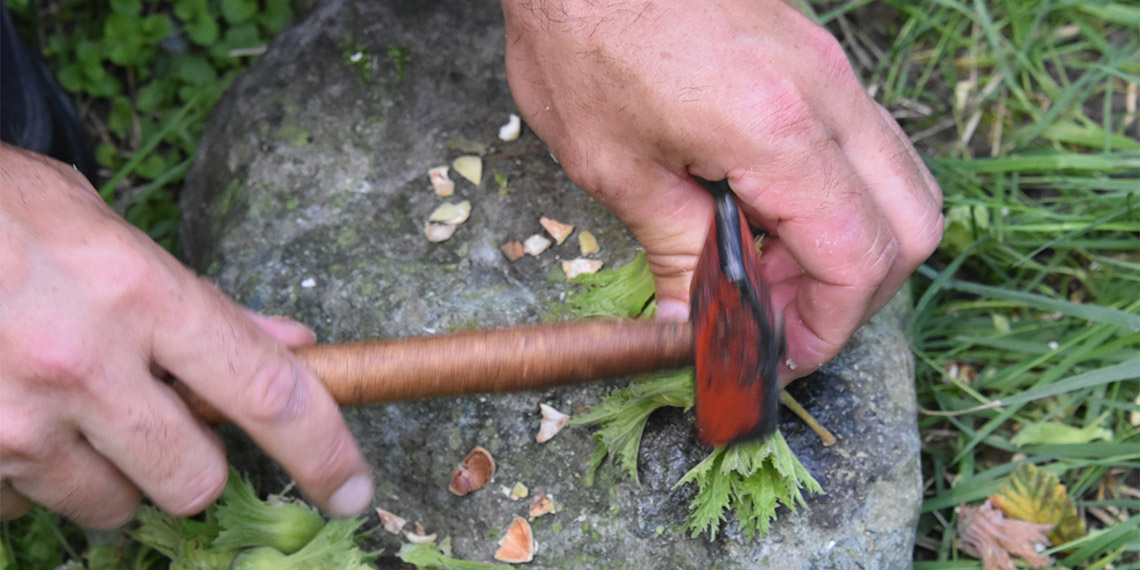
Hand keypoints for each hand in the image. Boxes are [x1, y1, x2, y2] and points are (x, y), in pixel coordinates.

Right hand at [0, 144, 371, 527]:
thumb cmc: (6, 215)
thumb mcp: (112, 235)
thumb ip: (205, 304)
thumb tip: (295, 347)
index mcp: (141, 293)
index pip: (267, 392)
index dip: (324, 451)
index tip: (353, 489)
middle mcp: (82, 363)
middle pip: (193, 480)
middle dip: (190, 466)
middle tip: (160, 422)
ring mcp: (15, 418)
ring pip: (110, 506)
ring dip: (109, 474)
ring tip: (70, 408)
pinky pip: (26, 507)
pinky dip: (32, 478)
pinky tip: (14, 415)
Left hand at [501, 0, 942, 383]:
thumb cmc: (583, 38)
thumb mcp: (616, 167)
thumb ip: (675, 253)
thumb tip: (698, 322)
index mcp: (779, 131)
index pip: (856, 256)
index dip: (829, 326)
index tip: (784, 354)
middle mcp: (828, 97)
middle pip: (908, 226)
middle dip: (856, 294)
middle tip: (781, 317)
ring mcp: (830, 71)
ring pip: (897, 183)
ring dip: (850, 245)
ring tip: (770, 268)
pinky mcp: (814, 59)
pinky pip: (862, 146)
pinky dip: (835, 197)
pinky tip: (766, 211)